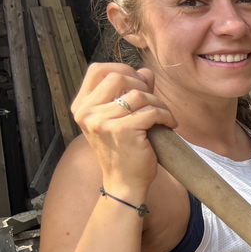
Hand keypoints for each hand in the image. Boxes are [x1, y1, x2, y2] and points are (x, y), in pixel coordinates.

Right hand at [71, 63, 176, 196]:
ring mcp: (103, 121)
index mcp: (82, 107)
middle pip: (118, 76)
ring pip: (139, 94)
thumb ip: (130, 93)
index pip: (97, 70)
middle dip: (143, 86)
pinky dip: (166, 116)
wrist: (123, 182)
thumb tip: (146, 72)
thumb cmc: (123, 151)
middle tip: (154, 102)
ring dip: (158, 103)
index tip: (139, 83)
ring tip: (164, 116)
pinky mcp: (123, 130)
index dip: (122, 69)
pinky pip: (151, 111)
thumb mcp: (119, 119)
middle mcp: (87, 112)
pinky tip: (169, 125)